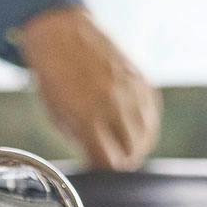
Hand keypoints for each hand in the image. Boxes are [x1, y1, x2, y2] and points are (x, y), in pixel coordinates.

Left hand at [15, 4, 159, 171]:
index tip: (102, 170)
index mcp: (88, 118)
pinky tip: (133, 124)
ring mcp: (130, 91)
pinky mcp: (141, 79)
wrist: (61, 35)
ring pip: (147, 134)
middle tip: (114, 160)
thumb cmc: (54, 78)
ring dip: (137, 143)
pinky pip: (152, 113)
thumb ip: (83, 141)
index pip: (111, 163)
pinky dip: (145, 123)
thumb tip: (101, 162)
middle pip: (133, 152)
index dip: (107, 171)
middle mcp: (114, 105)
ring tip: (124, 145)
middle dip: (123, 160)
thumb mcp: (59, 116)